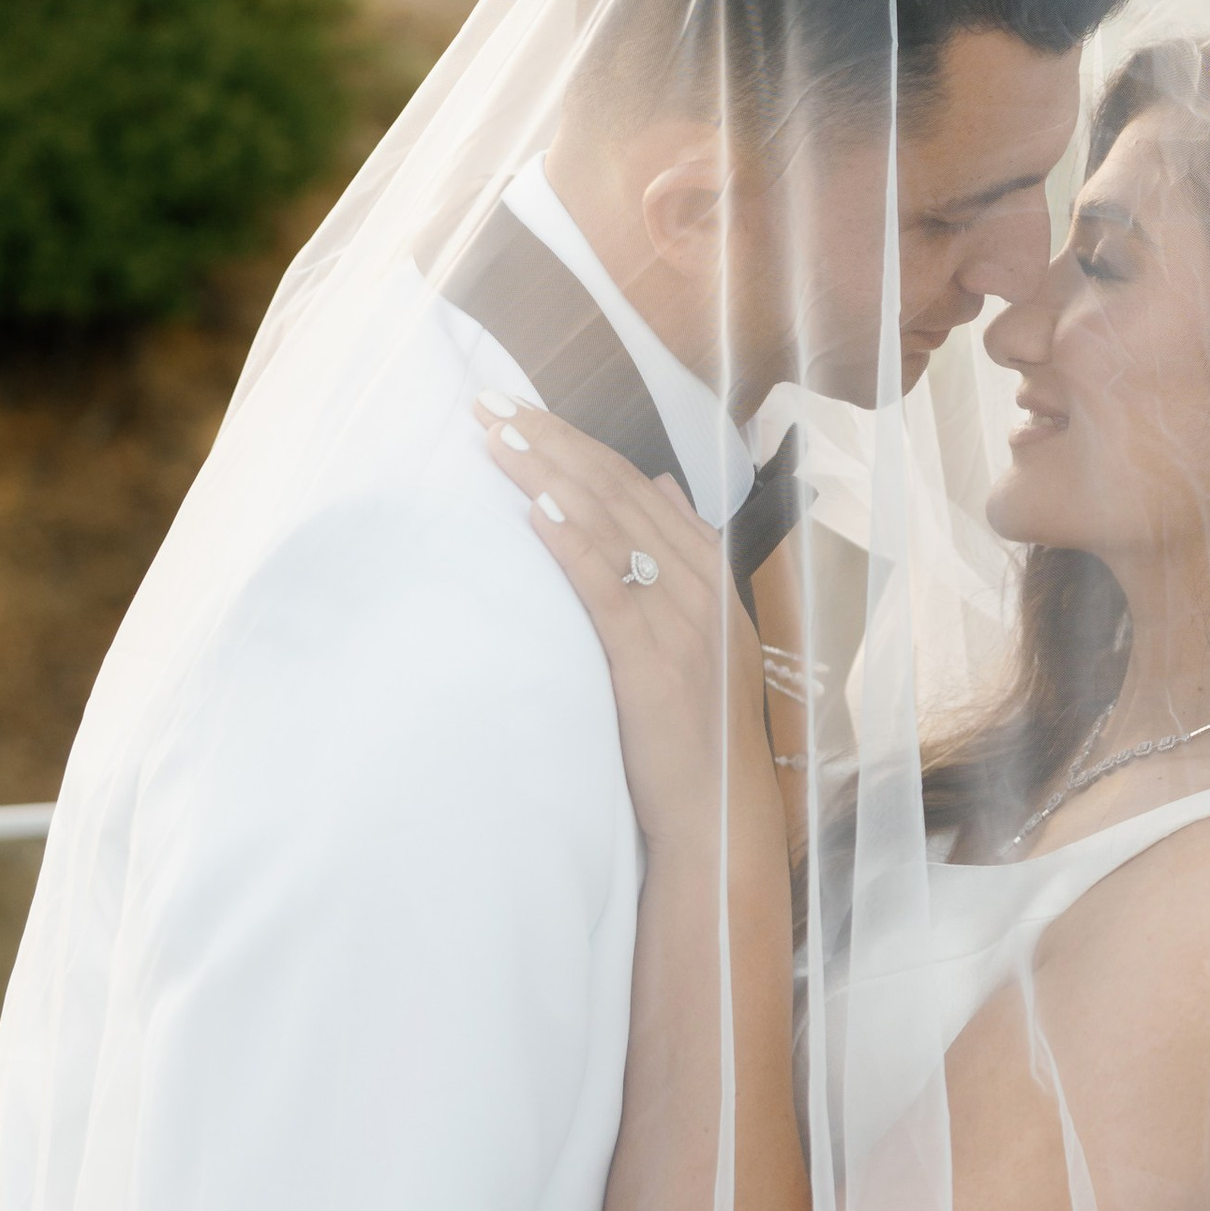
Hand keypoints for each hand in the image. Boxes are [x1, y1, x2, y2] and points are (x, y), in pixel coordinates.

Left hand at [477, 395, 771, 858]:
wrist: (718, 807)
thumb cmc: (697, 724)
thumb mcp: (702, 627)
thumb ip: (683, 552)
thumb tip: (658, 483)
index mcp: (709, 571)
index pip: (634, 484)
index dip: (575, 441)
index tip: (521, 409)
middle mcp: (700, 584)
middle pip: (616, 491)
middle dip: (550, 441)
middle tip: (491, 402)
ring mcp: (681, 620)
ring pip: (609, 526)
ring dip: (547, 474)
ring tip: (497, 437)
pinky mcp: (652, 660)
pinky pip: (607, 587)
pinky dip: (570, 542)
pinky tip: (534, 509)